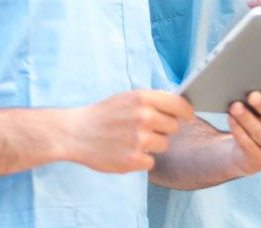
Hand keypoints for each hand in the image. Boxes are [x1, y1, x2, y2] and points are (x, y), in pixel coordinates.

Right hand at [68, 90, 194, 172]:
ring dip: (151, 145)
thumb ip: (151, 101)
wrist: (75, 133)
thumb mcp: (126, 98)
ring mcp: (139, 139)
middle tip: (143, 129)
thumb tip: (179, 107)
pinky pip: (151, 161)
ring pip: (163, 145)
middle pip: (174, 127)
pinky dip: (141, 159)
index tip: (185, 117)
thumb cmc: (103, 115)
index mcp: (142, 98)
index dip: (185, 112)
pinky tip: (125, 151)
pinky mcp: (134, 159)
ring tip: (131, 140)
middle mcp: (144, 117)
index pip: (180, 105)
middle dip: (162, 129)